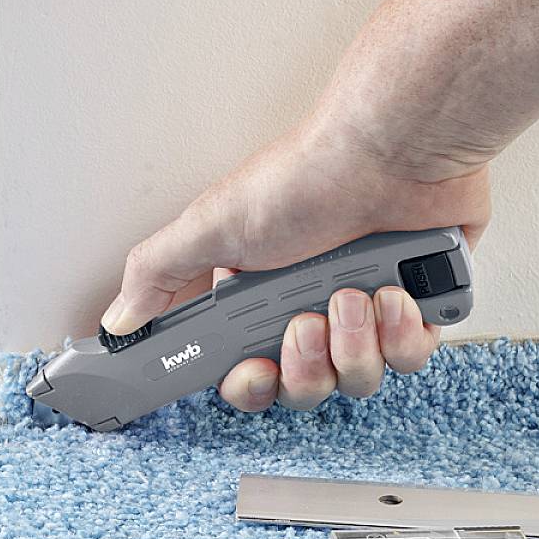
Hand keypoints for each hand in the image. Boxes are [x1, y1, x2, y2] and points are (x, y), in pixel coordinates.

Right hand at [100, 116, 490, 412]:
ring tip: (354, 293)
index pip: (246, 372)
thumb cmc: (308, 177)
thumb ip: (159, 274)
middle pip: (303, 388)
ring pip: (358, 379)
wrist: (394, 150)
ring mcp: (367, 310)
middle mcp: (311, 307)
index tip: (251, 370)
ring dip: (354, 342)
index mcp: (259, 297)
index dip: (249, 383)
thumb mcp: (213, 225)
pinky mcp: (418, 307)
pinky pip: (410, 356)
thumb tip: (119, 318)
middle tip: (305, 323)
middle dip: (304, 366)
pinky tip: (395, 291)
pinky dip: (403, 331)